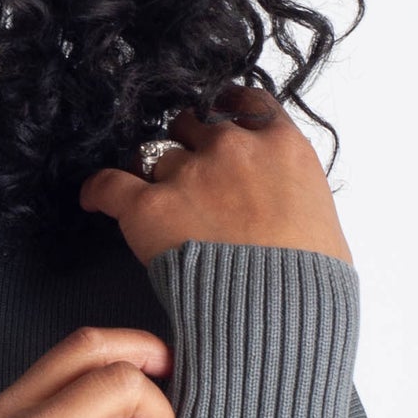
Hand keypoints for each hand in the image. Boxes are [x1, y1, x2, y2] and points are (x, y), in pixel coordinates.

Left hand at [80, 87, 352, 267]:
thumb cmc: (309, 282)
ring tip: (153, 201)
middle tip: (187, 174)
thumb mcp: (323, 221)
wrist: (278, 314)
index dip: (226, 109)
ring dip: (151, 174)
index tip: (217, 118)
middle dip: (187, 143)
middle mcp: (233, 148)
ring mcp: (189, 173)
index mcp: (281, 146)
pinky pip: (109, 184)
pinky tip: (94, 199)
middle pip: (193, 123)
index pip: (246, 102)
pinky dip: (98, 191)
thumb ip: (294, 193)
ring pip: (153, 155)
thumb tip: (280, 202)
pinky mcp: (149, 206)